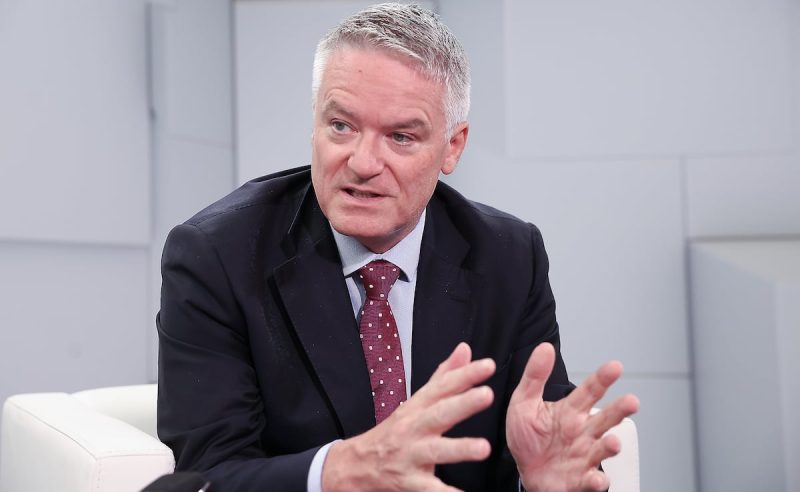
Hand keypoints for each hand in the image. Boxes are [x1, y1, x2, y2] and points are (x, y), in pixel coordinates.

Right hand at [322, 342, 494, 491]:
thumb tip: (464, 350)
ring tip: (484, 448)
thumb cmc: (394, 432)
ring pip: (436, 451)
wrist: (357, 465)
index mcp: (418, 407)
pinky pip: (429, 490)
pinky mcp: (409, 483)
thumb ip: (444, 377)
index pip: (442, 387)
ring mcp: (410, 455)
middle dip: (462, 404)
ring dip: (459, 449)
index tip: (488, 365)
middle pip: (439, 414)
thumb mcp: (416, 402)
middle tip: (487, 395)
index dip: (465, 375)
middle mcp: (414, 428)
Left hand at [506, 343, 638, 491]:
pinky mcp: (580, 479)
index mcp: (571, 411)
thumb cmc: (528, 437)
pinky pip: (591, 481)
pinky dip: (596, 481)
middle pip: (605, 418)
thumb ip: (535, 376)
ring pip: (604, 449)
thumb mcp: (524, 403)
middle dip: (619, 410)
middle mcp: (583, 432)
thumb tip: (544, 347)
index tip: (615, 366)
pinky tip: (597, 478)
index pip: (589, 391)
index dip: (602, 378)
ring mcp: (584, 455)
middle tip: (632, 402)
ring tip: (613, 443)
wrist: (526, 472)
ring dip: (611, 446)